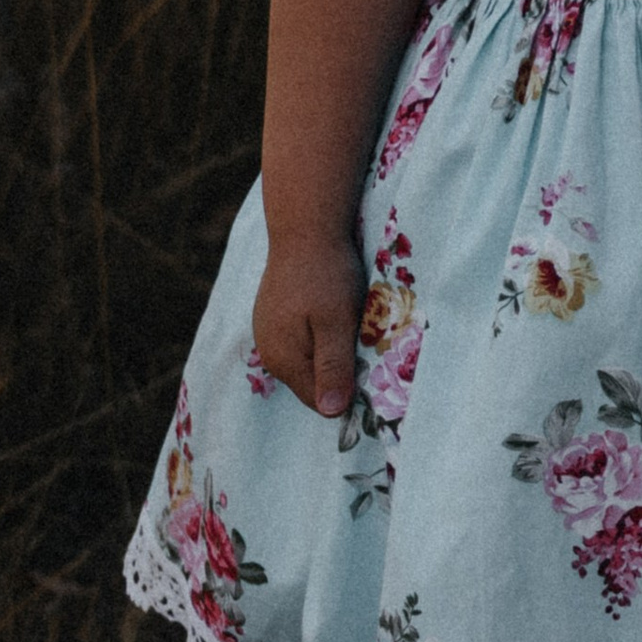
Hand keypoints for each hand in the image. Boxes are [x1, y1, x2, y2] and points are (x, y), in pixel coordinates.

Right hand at [253, 231, 363, 420]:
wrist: (304, 228)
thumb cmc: (326, 275)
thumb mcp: (336, 322)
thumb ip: (333, 366)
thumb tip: (330, 413)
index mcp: (283, 360)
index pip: (319, 402)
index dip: (347, 392)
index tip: (371, 369)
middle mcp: (270, 352)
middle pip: (313, 382)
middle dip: (341, 371)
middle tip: (363, 340)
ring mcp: (270, 332)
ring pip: (310, 359)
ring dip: (333, 350)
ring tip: (350, 323)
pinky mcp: (275, 315)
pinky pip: (303, 339)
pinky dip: (322, 332)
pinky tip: (334, 311)